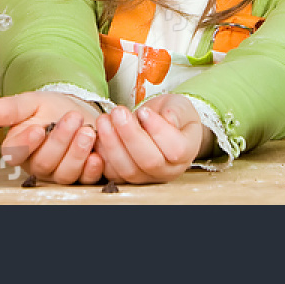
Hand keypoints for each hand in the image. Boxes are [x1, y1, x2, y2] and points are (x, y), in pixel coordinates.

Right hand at [0, 92, 103, 184]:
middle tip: (72, 119)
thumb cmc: (51, 108)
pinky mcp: (81, 176)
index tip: (38, 129)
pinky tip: (97, 156)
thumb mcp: (32, 102)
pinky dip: (91, 169)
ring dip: (76, 153)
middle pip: (43, 163)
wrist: (78, 111)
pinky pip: (84, 179)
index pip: (15, 154)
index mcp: (20, 148)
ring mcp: (59, 173)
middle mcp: (38, 165)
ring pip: (64, 173)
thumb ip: (11, 109)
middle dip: (59, 140)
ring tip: (88, 131)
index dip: (26, 144)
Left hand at [93, 97, 208, 184]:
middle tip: (118, 112)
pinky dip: (103, 154)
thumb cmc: (171, 115)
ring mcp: (146, 177)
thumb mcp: (180, 106)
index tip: (144, 111)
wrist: (160, 124)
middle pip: (149, 161)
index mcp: (186, 153)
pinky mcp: (126, 177)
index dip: (158, 130)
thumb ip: (176, 111)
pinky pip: (112, 172)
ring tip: (104, 120)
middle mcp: (168, 170)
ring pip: (128, 169)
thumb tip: (169, 118)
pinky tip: (98, 134)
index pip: (175, 149)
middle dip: (130, 135)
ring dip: (112, 144)